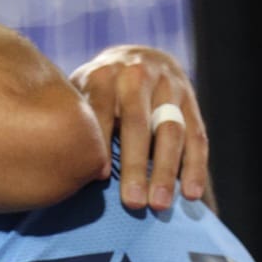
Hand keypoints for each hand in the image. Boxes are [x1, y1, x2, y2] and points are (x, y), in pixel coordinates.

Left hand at [69, 46, 208, 210]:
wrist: (136, 57)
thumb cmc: (97, 90)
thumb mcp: (80, 92)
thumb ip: (75, 120)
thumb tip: (63, 168)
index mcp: (104, 74)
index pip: (102, 109)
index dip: (102, 142)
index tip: (99, 178)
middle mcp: (138, 76)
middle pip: (138, 122)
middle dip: (135, 165)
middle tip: (132, 203)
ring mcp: (168, 86)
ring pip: (171, 130)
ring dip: (166, 170)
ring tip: (159, 204)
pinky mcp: (190, 101)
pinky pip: (197, 136)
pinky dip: (195, 167)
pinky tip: (191, 194)